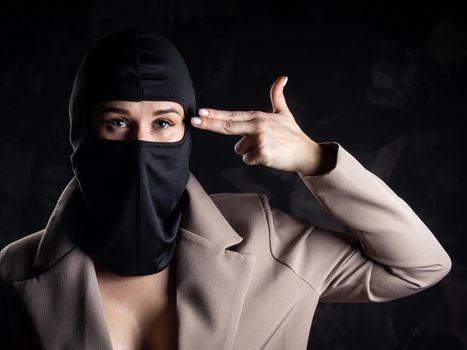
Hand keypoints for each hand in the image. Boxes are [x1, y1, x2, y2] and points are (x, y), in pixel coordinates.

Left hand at [190, 76, 333, 175]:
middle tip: (193, 122)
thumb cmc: (292, 135)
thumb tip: (282, 77)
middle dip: (209, 124)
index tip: (200, 113)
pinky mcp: (263, 154)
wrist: (306, 153)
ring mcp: (260, 139)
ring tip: (267, 147)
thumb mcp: (284, 114)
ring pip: (240, 149)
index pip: (231, 116)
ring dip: (250, 151)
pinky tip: (269, 156)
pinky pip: (248, 160)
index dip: (214, 114)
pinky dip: (256, 160)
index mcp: (258, 117)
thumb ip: (277, 97)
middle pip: (227, 126)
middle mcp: (257, 125)